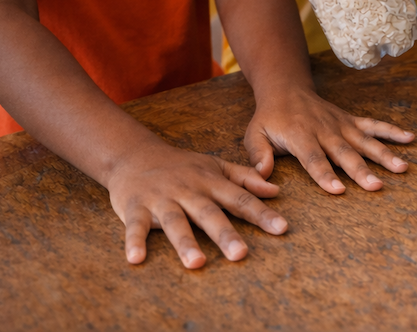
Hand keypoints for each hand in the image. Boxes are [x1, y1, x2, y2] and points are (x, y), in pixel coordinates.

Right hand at [106, 141, 286, 268]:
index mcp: (210, 183)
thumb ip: (245, 178)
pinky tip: (136, 259)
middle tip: (241, 254)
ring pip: (175, 222)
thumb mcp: (215, 166)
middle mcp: (189, 191)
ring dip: (185, 243)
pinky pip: (135, 226)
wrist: (134, 154)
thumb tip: (275, 190)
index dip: (262, 213)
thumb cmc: (181, 166)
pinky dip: (134, 242)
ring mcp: (161, 200)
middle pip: (209, 214)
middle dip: (225, 234)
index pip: (240, 199)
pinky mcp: (135, 208)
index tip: (282, 229)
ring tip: (197, 263)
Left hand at [244, 87, 414, 193]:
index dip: (325, 174)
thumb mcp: (254, 133)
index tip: (339, 190)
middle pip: (345, 153)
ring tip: (402, 167)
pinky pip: (374, 125)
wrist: (287, 89)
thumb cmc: (270, 118)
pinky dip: (392, 131)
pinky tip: (410, 138)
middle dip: (361, 170)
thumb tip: (261, 175)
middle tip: (376, 186)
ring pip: (364, 141)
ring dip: (384, 154)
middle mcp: (325, 129)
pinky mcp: (351, 121)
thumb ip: (258, 154)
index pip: (314, 158)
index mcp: (300, 135)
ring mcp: (341, 125)